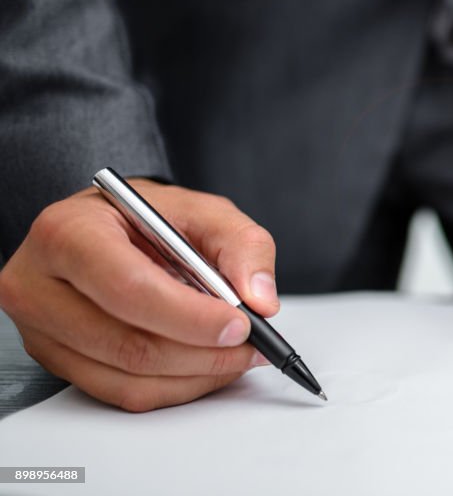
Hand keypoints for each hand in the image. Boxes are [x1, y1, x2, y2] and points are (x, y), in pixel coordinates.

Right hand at [0, 180, 279, 410]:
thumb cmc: (147, 218)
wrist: (107, 228)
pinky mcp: (55, 359)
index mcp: (69, 232)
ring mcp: (42, 328)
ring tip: (236, 355)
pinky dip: (175, 387)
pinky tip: (204, 366)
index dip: (189, 316)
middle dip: (202, 352)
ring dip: (195, 375)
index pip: (128, 288)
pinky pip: (120, 392)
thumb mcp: (202, 211)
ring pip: (127, 377)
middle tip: (251, 345)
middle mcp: (40, 283)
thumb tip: (261, 299)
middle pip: (127, 342)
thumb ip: (242, 245)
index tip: (240, 325)